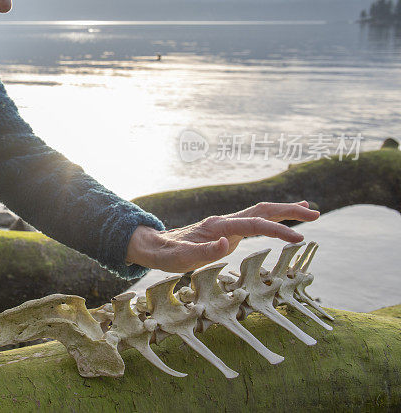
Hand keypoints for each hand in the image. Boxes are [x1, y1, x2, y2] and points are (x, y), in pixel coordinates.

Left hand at [127, 200, 320, 272]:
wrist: (155, 246)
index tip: (298, 239)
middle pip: (262, 210)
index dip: (277, 230)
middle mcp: (225, 221)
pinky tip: (282, 219)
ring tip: (308, 210)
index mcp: (218, 227)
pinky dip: (271, 218)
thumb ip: (202, 252)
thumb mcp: (181, 259)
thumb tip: (226, 243)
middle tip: (315, 214)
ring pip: (260, 212)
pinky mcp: (227, 229)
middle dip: (288, 211)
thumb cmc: (167, 255)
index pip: (254, 225)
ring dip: (284, 211)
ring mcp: (227, 223)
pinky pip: (254, 220)